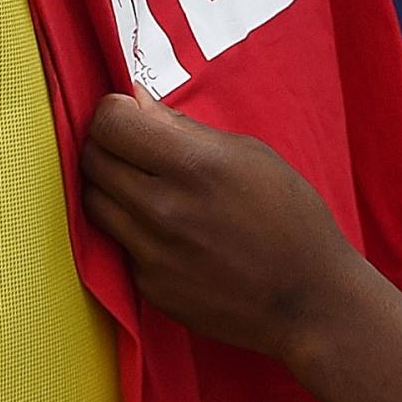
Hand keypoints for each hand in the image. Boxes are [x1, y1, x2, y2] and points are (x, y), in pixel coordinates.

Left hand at [80, 89, 371, 364]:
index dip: (115, 111)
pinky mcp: (148, 287)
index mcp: (193, 165)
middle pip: (92, 160)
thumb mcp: (250, 155)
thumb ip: (184, 128)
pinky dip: (133, 230)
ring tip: (146, 186)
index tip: (130, 115)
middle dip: (107, 145)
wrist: (309, 300)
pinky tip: (170, 231)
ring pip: (93, 202)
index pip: (109, 123)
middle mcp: (162, 209)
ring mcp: (151, 253)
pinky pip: (118, 243)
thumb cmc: (291, 218)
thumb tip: (135, 101)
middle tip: (134, 148)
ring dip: (111, 187)